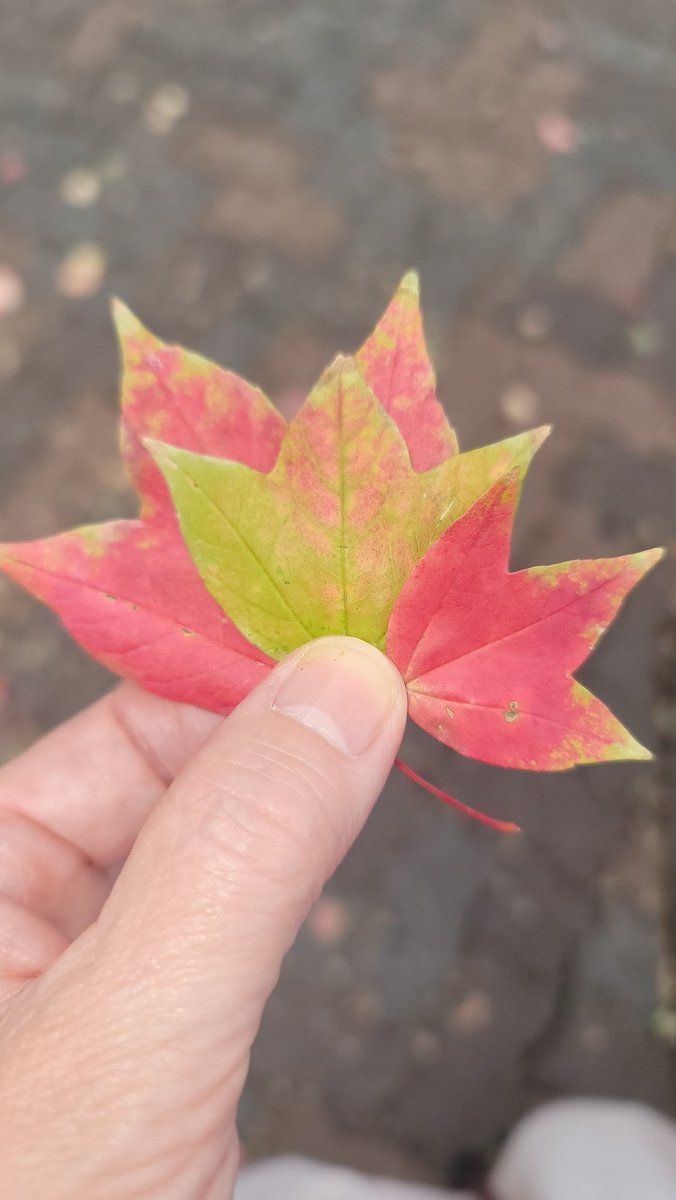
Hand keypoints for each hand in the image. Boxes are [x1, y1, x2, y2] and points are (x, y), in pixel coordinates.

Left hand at [0, 636, 405, 1198]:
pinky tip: (332, 841)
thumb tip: (346, 683)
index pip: (118, 729)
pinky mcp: (144, 1044)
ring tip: (382, 736)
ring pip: (205, 850)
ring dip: (290, 802)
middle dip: (276, 736)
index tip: (355, 644)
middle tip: (393, 684)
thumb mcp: (130, 1026)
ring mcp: (79, 981)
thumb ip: (235, 855)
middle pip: (164, 778)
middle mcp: (11, 911)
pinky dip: (285, 880)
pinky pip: (222, 925)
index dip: (239, 676)